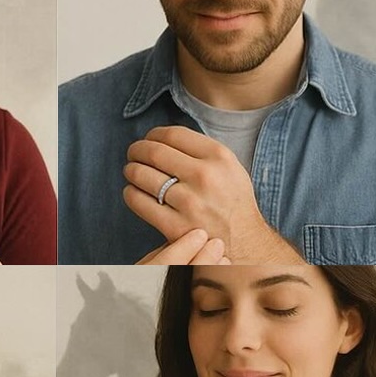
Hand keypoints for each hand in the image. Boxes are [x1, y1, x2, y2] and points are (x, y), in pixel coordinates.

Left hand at [124, 127, 301, 261]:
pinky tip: (134, 192)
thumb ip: (202, 151)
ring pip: (142, 175)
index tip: (149, 140)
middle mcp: (204, 176)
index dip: (153, 134)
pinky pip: (139, 202)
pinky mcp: (175, 226)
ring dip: (131, 170)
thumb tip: (164, 139)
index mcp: (219, 156)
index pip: (173, 134)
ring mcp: (189, 202)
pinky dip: (130, 194)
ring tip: (132, 172)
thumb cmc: (233, 203)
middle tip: (133, 154)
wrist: (244, 242)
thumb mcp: (230, 167)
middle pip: (154, 152)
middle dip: (137, 150)